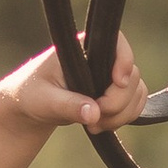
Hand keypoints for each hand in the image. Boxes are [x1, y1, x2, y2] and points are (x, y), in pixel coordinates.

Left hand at [1, 34, 149, 133]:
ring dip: (122, 114)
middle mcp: (101, 57)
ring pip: (136, 91)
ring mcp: (110, 75)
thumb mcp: (45, 101)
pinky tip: (101, 125)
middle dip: (118, 103)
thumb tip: (94, 113)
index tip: (117, 82)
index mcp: (82, 47)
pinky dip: (124, 117)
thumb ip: (68, 105)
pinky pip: (135, 103)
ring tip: (94, 125)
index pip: (116, 41)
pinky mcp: (115, 92)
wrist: (31, 107)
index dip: (125, 60)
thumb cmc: (31, 95)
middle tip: (95, 119)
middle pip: (131, 75)